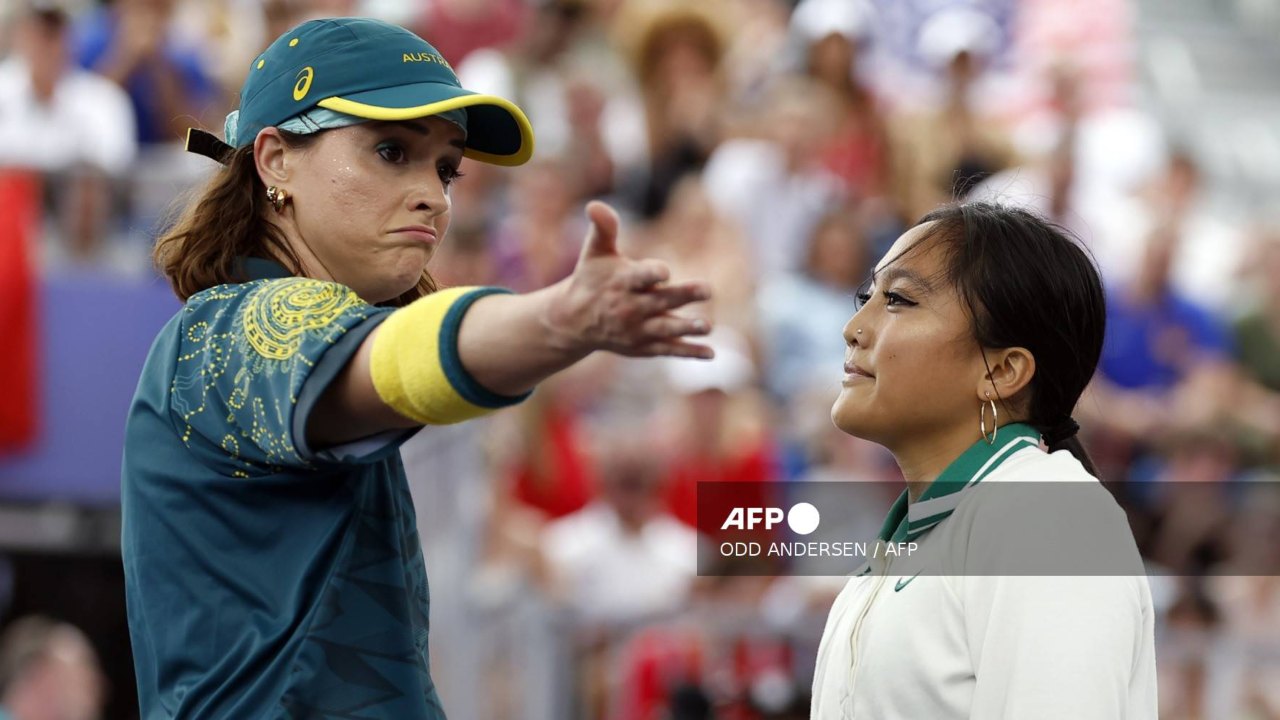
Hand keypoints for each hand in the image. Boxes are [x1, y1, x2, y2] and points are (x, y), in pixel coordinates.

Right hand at [545, 201, 714, 358]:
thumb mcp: (594, 252)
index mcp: (621, 282)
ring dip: (686, 328)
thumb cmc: (591, 279)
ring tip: (707, 326)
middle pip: (660, 302)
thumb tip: (594, 204)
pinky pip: (668, 350)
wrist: (574, 321)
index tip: (665, 271)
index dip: (651, 274)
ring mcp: (637, 329)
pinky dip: (688, 352)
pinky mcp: (643, 346)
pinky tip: (710, 353)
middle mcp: (629, 307)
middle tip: (707, 289)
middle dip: (683, 295)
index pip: (638, 277)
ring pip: (665, 329)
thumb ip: (603, 228)